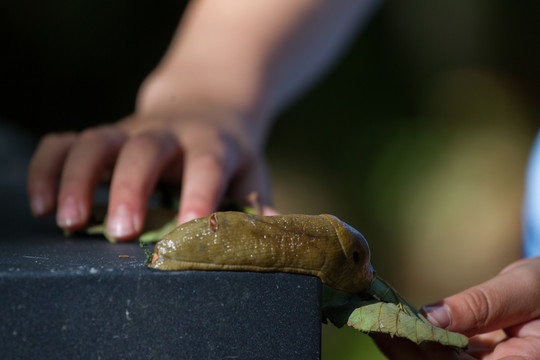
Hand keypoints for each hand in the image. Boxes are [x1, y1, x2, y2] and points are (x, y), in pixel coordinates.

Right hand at [27, 72, 274, 240]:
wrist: (206, 107)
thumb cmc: (228, 154)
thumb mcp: (251, 172)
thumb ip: (257, 204)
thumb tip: (273, 236)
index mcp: (212, 144)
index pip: (207, 165)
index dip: (199, 193)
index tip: (189, 227)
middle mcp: (168, 134)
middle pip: (145, 150)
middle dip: (131, 188)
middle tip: (121, 232)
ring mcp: (130, 132)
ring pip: (97, 142)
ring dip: (78, 179)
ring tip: (69, 222)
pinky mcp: (103, 136)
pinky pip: (65, 143)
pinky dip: (47, 167)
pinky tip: (42, 204)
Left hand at [373, 257, 539, 358]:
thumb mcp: (524, 287)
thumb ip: (482, 305)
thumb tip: (431, 317)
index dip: (420, 348)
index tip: (388, 323)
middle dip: (401, 344)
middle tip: (368, 314)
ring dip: (402, 340)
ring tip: (372, 312)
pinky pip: (440, 354)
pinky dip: (416, 335)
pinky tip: (393, 316)